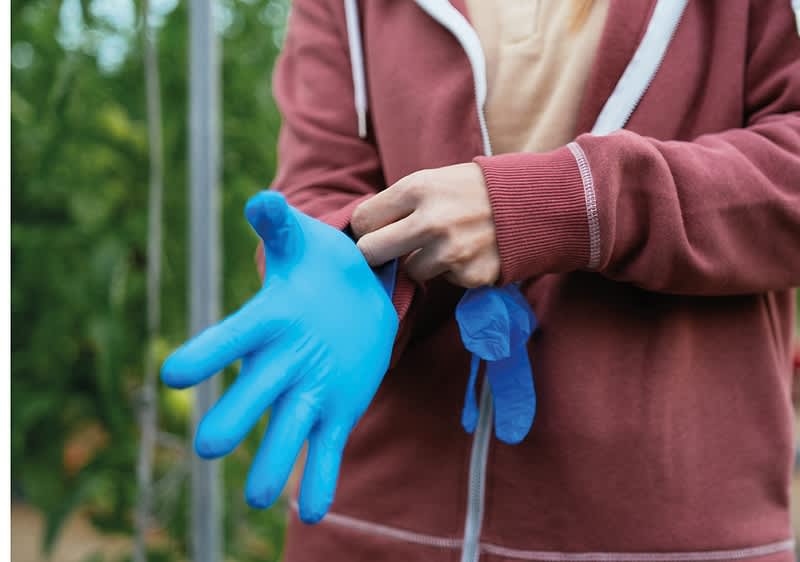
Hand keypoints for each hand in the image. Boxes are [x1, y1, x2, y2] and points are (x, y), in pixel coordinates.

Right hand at [161, 191, 397, 522]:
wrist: (355, 294)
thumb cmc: (320, 265)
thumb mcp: (304, 241)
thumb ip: (280, 224)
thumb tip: (263, 199)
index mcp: (270, 321)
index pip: (235, 336)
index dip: (208, 353)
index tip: (174, 373)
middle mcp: (282, 361)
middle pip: (257, 390)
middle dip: (236, 415)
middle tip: (207, 446)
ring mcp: (309, 389)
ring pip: (289, 428)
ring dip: (276, 461)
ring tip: (262, 498)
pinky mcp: (338, 410)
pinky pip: (327, 447)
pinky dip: (322, 477)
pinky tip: (316, 509)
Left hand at [351, 163, 500, 287]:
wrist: (535, 201)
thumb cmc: (474, 190)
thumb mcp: (435, 180)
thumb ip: (399, 204)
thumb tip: (360, 234)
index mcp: (417, 189)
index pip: (362, 220)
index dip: (368, 228)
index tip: (377, 231)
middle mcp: (430, 221)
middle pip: (371, 252)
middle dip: (377, 254)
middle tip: (389, 252)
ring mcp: (451, 251)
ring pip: (410, 271)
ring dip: (424, 262)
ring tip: (448, 243)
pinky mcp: (470, 275)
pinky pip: (445, 280)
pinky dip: (454, 271)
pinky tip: (472, 252)